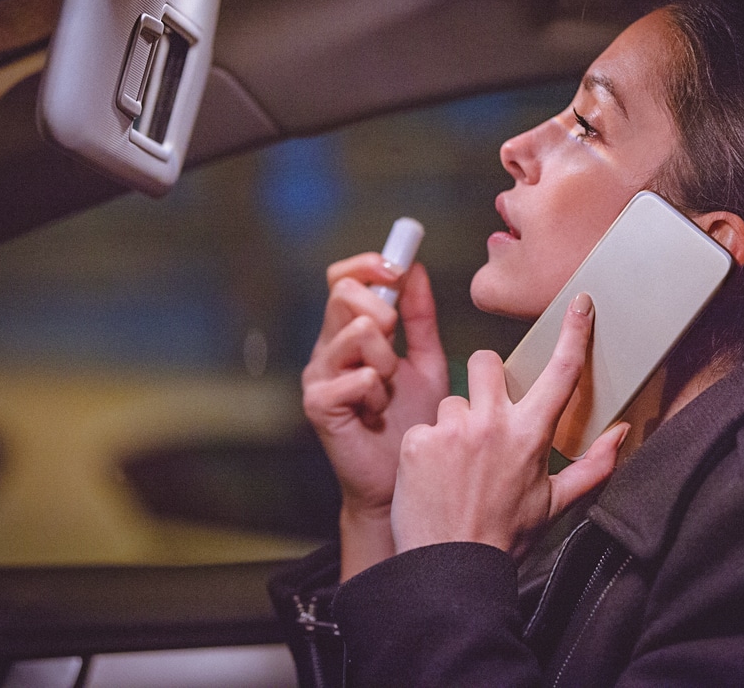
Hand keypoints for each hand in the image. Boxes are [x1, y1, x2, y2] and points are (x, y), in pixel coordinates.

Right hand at [301, 253, 448, 576]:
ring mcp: (317, 375)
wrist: (403, 478)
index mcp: (348, 331)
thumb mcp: (425, 360)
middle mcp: (327, 348)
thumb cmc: (412, 421)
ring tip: (391, 389)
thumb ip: (420, 317)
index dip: (369, 265)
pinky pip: (357, 376)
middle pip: (344, 293)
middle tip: (397, 343)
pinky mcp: (318, 405)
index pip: (342, 277)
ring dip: (388, 358)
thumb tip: (416, 270)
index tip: (399, 268)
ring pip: (357, 331)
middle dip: (384, 311)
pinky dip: (379, 393)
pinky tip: (378, 414)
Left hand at [391, 293, 627, 559]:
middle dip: (484, 379)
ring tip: (455, 465)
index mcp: (530, 435)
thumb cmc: (503, 540)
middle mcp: (492, 423)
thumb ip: (592, 466)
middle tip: (483, 413)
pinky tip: (433, 477)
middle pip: (485, 362)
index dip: (574, 333)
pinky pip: (424, 428)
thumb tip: (621, 433)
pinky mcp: (418, 441)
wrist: (450, 572)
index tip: (580, 304)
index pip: (561, 373)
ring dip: (454, 423)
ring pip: (451, 399)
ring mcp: (452, 429)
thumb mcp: (554, 505)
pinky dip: (427, 448)